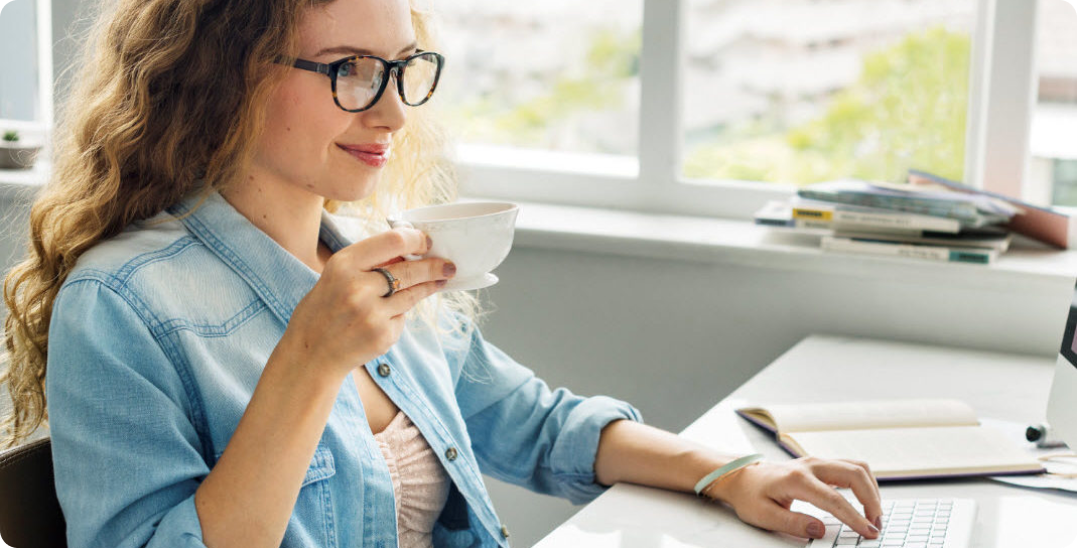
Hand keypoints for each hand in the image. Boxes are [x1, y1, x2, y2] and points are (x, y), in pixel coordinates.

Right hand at [281, 227, 455, 379]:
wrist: (311, 354)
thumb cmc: (325, 309)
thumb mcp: (337, 276)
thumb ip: (369, 264)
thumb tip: (409, 253)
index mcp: (344, 265)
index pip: (392, 241)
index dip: (416, 240)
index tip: (427, 242)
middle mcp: (358, 288)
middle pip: (410, 270)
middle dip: (434, 266)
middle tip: (449, 265)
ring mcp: (372, 314)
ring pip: (412, 294)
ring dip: (430, 286)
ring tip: (441, 280)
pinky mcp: (383, 336)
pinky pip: (402, 317)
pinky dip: (399, 314)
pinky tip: (387, 317)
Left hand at [707, 456, 882, 540]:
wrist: (741, 477)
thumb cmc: (750, 496)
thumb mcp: (764, 516)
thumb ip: (793, 524)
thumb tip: (820, 531)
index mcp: (796, 479)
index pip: (834, 500)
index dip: (855, 517)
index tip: (869, 532)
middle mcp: (810, 465)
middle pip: (854, 474)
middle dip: (872, 500)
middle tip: (876, 525)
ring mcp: (817, 462)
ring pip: (856, 467)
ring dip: (871, 489)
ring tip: (874, 515)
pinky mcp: (820, 464)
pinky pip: (850, 467)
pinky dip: (864, 483)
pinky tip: (865, 500)